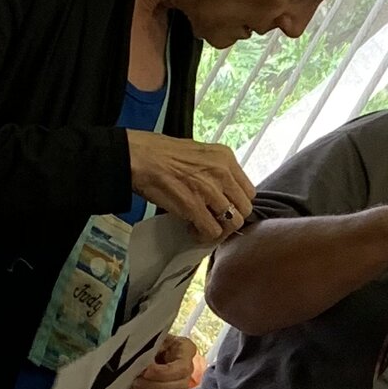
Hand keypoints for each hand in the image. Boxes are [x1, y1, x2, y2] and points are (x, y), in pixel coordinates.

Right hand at [127, 131, 254, 242]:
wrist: (139, 157)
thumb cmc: (162, 153)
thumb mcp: (199, 153)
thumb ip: (216, 170)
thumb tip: (223, 192)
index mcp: (226, 158)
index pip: (249, 191)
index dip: (237, 204)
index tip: (225, 208)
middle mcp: (222, 173)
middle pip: (245, 209)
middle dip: (230, 219)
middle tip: (215, 221)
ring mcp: (209, 190)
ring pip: (232, 223)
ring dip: (218, 229)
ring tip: (202, 226)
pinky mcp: (193, 206)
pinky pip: (211, 231)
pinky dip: (203, 236)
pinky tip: (192, 229)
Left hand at [128, 332, 199, 388]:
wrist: (138, 349)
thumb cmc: (145, 341)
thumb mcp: (149, 338)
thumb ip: (149, 348)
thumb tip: (142, 364)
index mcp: (185, 350)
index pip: (183, 368)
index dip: (163, 373)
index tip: (146, 371)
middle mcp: (187, 370)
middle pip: (180, 386)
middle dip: (155, 386)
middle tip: (137, 380)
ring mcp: (180, 386)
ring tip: (135, 387)